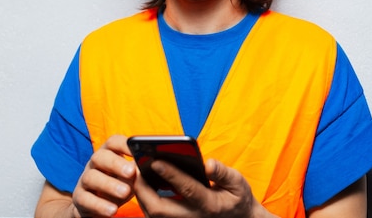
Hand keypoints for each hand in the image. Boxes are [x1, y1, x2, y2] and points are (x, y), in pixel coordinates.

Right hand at [71, 135, 135, 216]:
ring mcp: (84, 180)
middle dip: (116, 163)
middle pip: (99, 156)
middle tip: (131, 172)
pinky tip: (113, 210)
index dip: (124, 144)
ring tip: (125, 193)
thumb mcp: (130, 178)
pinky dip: (99, 205)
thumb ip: (137, 171)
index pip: (113, 142)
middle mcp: (94, 164)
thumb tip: (147, 166)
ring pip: (91, 177)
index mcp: (108, 154)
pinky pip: (85, 199)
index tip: (138, 149)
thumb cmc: (119, 185)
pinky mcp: (79, 198)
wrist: (99, 207)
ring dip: (109, 185)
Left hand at [133, 158, 274, 217]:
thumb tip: (209, 163)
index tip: (156, 160)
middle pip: (160, 208)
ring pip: (152, 214)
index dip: (171, 175)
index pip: (187, 189)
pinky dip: (144, 200)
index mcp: (209, 205)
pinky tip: (141, 183)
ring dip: (140, 194)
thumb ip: (223, 173)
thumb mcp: (238, 183)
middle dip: (144, 188)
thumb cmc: (235, 198)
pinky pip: (153, 216)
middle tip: (135, 167)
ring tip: (134, 172)